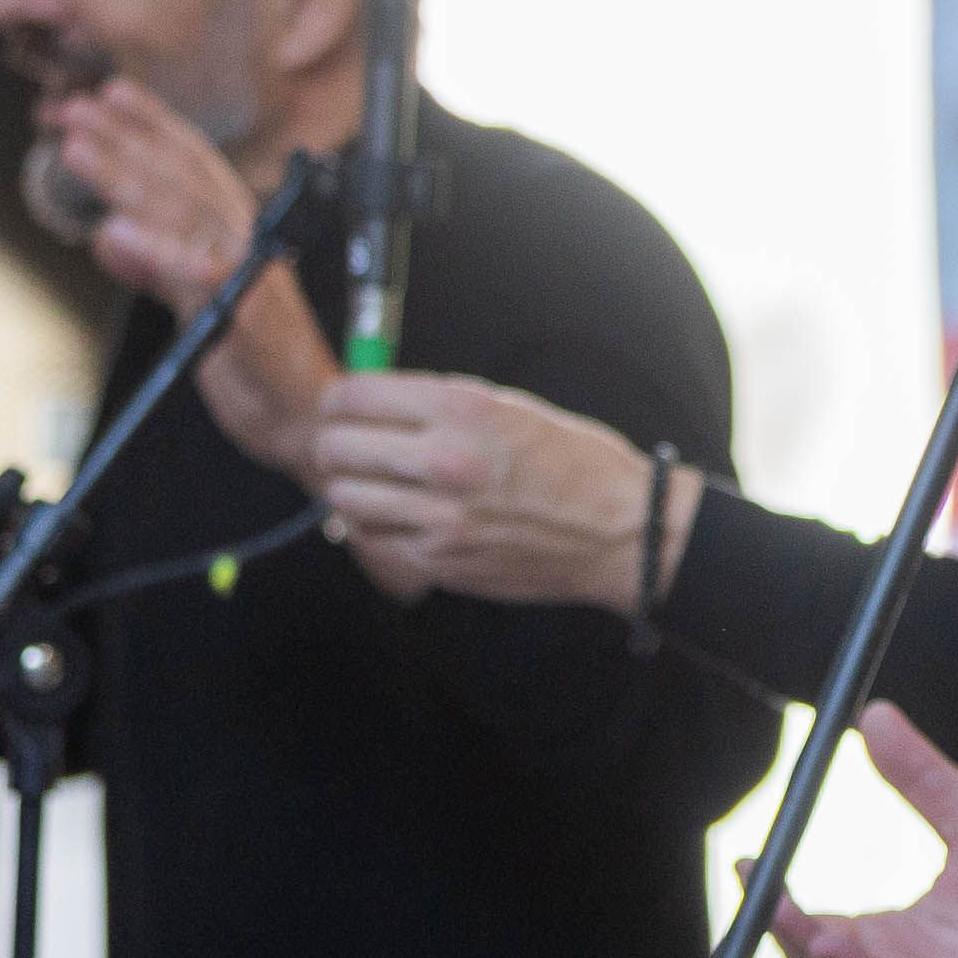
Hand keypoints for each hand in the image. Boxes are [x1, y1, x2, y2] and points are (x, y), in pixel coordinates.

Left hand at [45, 80, 342, 474]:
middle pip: (180, 177)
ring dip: (124, 177)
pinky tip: (111, 233)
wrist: (308, 420)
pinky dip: (152, 252)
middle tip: (76, 109)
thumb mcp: (197, 310)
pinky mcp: (243, 313)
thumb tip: (107, 235)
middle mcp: (245, 242)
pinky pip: (192, 274)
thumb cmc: (261, 368)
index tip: (111, 95)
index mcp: (239, 235)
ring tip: (78, 147)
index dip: (151, 127)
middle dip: (125, 139)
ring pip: (180, 212)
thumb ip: (155, 269)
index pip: (192, 167)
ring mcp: (244, 275)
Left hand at [309, 375, 654, 610]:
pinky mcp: (439, 560)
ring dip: (350, 487)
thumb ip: (443, 406)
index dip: (341, 399)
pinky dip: (374, 525)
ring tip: (372, 482)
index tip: (342, 405)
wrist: (621, 532)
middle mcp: (445, 461)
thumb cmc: (574, 463)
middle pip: (338, 448)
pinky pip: (373, 539)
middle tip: (347, 444)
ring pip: (345, 498)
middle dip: (336, 442)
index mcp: (464, 410)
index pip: (357, 396)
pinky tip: (397, 515)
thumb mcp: (512, 409)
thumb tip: (378, 403)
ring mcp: (439, 518)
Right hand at [765, 708, 957, 957]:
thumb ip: (924, 777)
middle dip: (783, 930)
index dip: (779, 901)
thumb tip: (874, 715)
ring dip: (817, 952)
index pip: (824, 926)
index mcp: (901, 936)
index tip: (746, 860)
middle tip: (754, 887)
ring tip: (782, 917)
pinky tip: (845, 947)